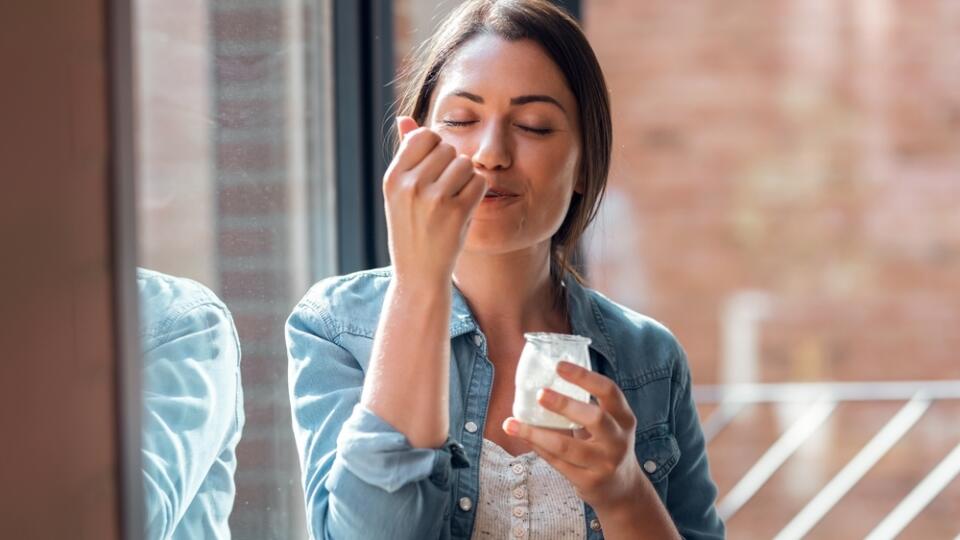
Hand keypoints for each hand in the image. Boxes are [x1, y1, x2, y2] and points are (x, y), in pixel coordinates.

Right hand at [383, 116, 487, 287]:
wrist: (418, 273)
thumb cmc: (411, 228)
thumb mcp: (399, 192)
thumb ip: (405, 154)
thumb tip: (405, 119)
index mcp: (393, 177)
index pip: (424, 136)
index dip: (435, 149)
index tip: (434, 169)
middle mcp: (410, 186)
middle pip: (448, 148)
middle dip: (451, 164)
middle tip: (444, 190)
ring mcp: (433, 199)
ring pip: (465, 163)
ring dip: (466, 178)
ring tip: (454, 199)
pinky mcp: (456, 213)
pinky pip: (479, 182)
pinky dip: (477, 193)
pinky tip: (464, 208)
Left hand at [502, 360, 646, 513]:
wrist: (622, 489)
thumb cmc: (607, 445)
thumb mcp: (609, 423)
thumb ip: (587, 405)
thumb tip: (543, 379)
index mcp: (624, 418)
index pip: (609, 391)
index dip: (584, 377)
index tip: (559, 366)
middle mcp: (618, 440)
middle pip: (594, 418)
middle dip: (565, 405)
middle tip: (540, 393)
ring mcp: (604, 463)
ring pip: (566, 447)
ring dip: (536, 433)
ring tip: (512, 423)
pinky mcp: (588, 481)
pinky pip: (557, 462)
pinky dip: (538, 447)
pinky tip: (523, 436)